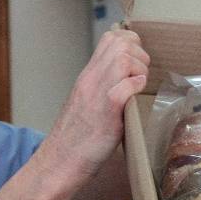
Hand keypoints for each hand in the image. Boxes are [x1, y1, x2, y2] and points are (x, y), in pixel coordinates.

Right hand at [47, 28, 148, 180]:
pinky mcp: (106, 112)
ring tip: (139, 88)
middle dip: (140, 54)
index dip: (132, 43)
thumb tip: (124, 81)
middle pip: (120, 43)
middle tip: (141, 76)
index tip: (138, 63)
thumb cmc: (76, 138)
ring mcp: (97, 94)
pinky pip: (125, 87)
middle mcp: (90, 79)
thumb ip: (102, 87)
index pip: (110, 38)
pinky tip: (135, 98)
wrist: (59, 161)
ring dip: (140, 70)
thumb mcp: (86, 103)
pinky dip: (136, 87)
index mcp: (88, 75)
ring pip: (123, 59)